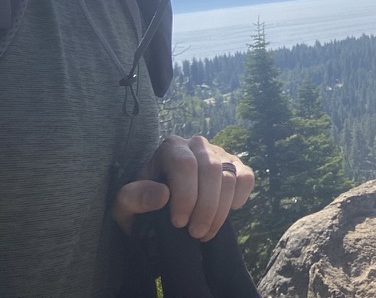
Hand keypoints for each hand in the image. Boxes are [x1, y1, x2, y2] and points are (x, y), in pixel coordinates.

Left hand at [112, 135, 253, 241]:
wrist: (159, 210)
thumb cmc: (141, 205)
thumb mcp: (125, 206)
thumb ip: (134, 198)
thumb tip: (162, 195)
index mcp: (170, 148)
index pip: (184, 165)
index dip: (185, 195)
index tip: (179, 223)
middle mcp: (197, 144)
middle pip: (211, 169)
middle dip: (205, 207)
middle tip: (195, 234)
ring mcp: (219, 153)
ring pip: (230, 176)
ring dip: (221, 209)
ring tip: (205, 233)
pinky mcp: (235, 166)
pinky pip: (246, 177)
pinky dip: (240, 196)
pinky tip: (226, 212)